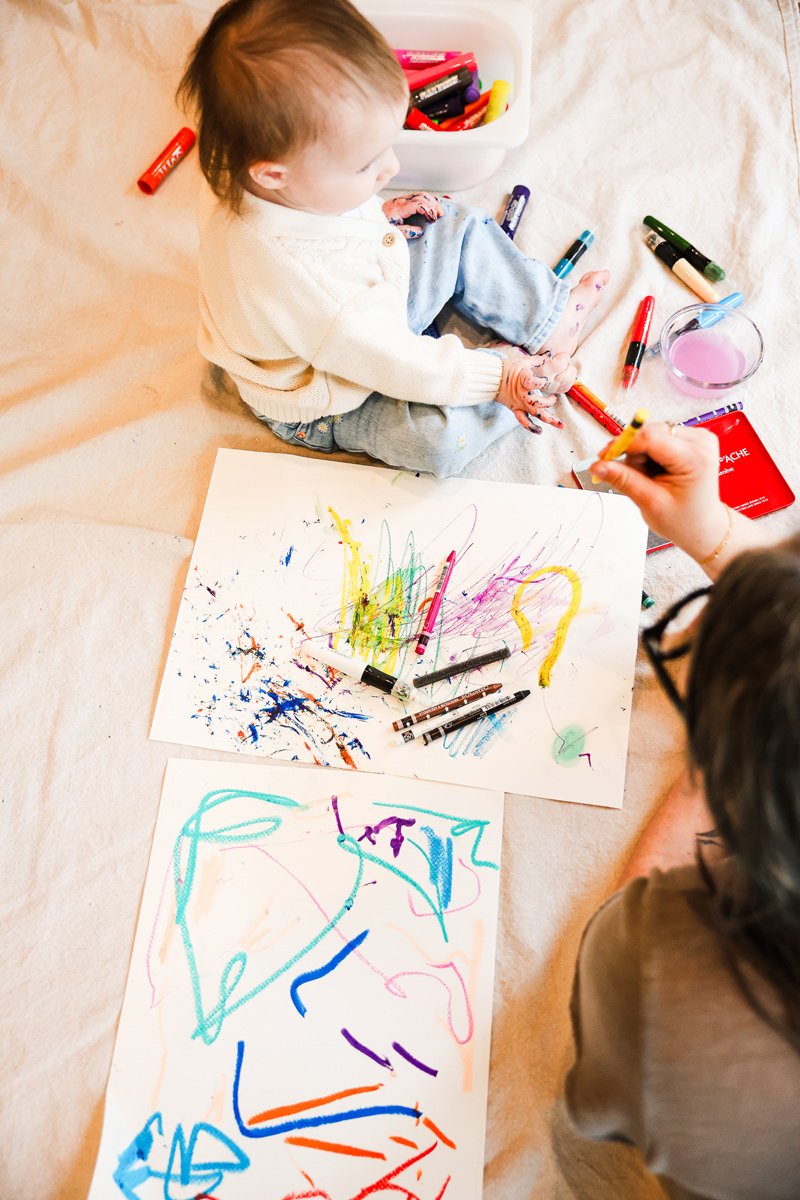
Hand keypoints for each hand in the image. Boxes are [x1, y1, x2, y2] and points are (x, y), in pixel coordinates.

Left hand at [382, 192, 442, 239]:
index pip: (418, 204)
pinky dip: (426, 200)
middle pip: (421, 196)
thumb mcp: (393, 232)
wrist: (370, 220)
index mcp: (399, 208)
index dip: (428, 210)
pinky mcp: (402, 200)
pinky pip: (416, 196)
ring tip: (438, 210)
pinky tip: (431, 205)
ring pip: (420, 194)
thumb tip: (420, 231)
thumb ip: (407, 232)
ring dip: (431, 201)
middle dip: (433, 204)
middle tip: (440, 215)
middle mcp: (401, 201)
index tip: (434, 219)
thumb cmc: (381, 226)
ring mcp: (402, 199)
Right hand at [495, 354, 566, 430]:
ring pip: (536, 414)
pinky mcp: (515, 409)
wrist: (491, 379)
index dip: (541, 382)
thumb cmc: (507, 369)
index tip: (544, 380)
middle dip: (549, 402)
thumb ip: (538, 360)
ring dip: (550, 420)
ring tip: (562, 425)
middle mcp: (523, 395)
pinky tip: (540, 432)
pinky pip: (523, 421)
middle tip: (554, 398)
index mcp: (524, 382)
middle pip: (538, 403)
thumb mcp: (523, 361)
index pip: (536, 383)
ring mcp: (520, 404)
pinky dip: (531, 428)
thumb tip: (550, 354)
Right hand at [589, 422, 729, 565]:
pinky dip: (650, 453)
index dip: (622, 444)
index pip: (650, 437)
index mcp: (695, 458)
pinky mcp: (692, 439)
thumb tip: (598, 465)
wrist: (703, 526)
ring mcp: (698, 438)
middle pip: (651, 432)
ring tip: (648, 478)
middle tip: (631, 477)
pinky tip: (656, 470)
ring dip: (642, 453)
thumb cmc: (684, 520)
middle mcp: (700, 442)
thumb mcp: (650, 503)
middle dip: (633, 452)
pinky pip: (660, 437)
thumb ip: (624, 480)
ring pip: (653, 433)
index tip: (603, 457)